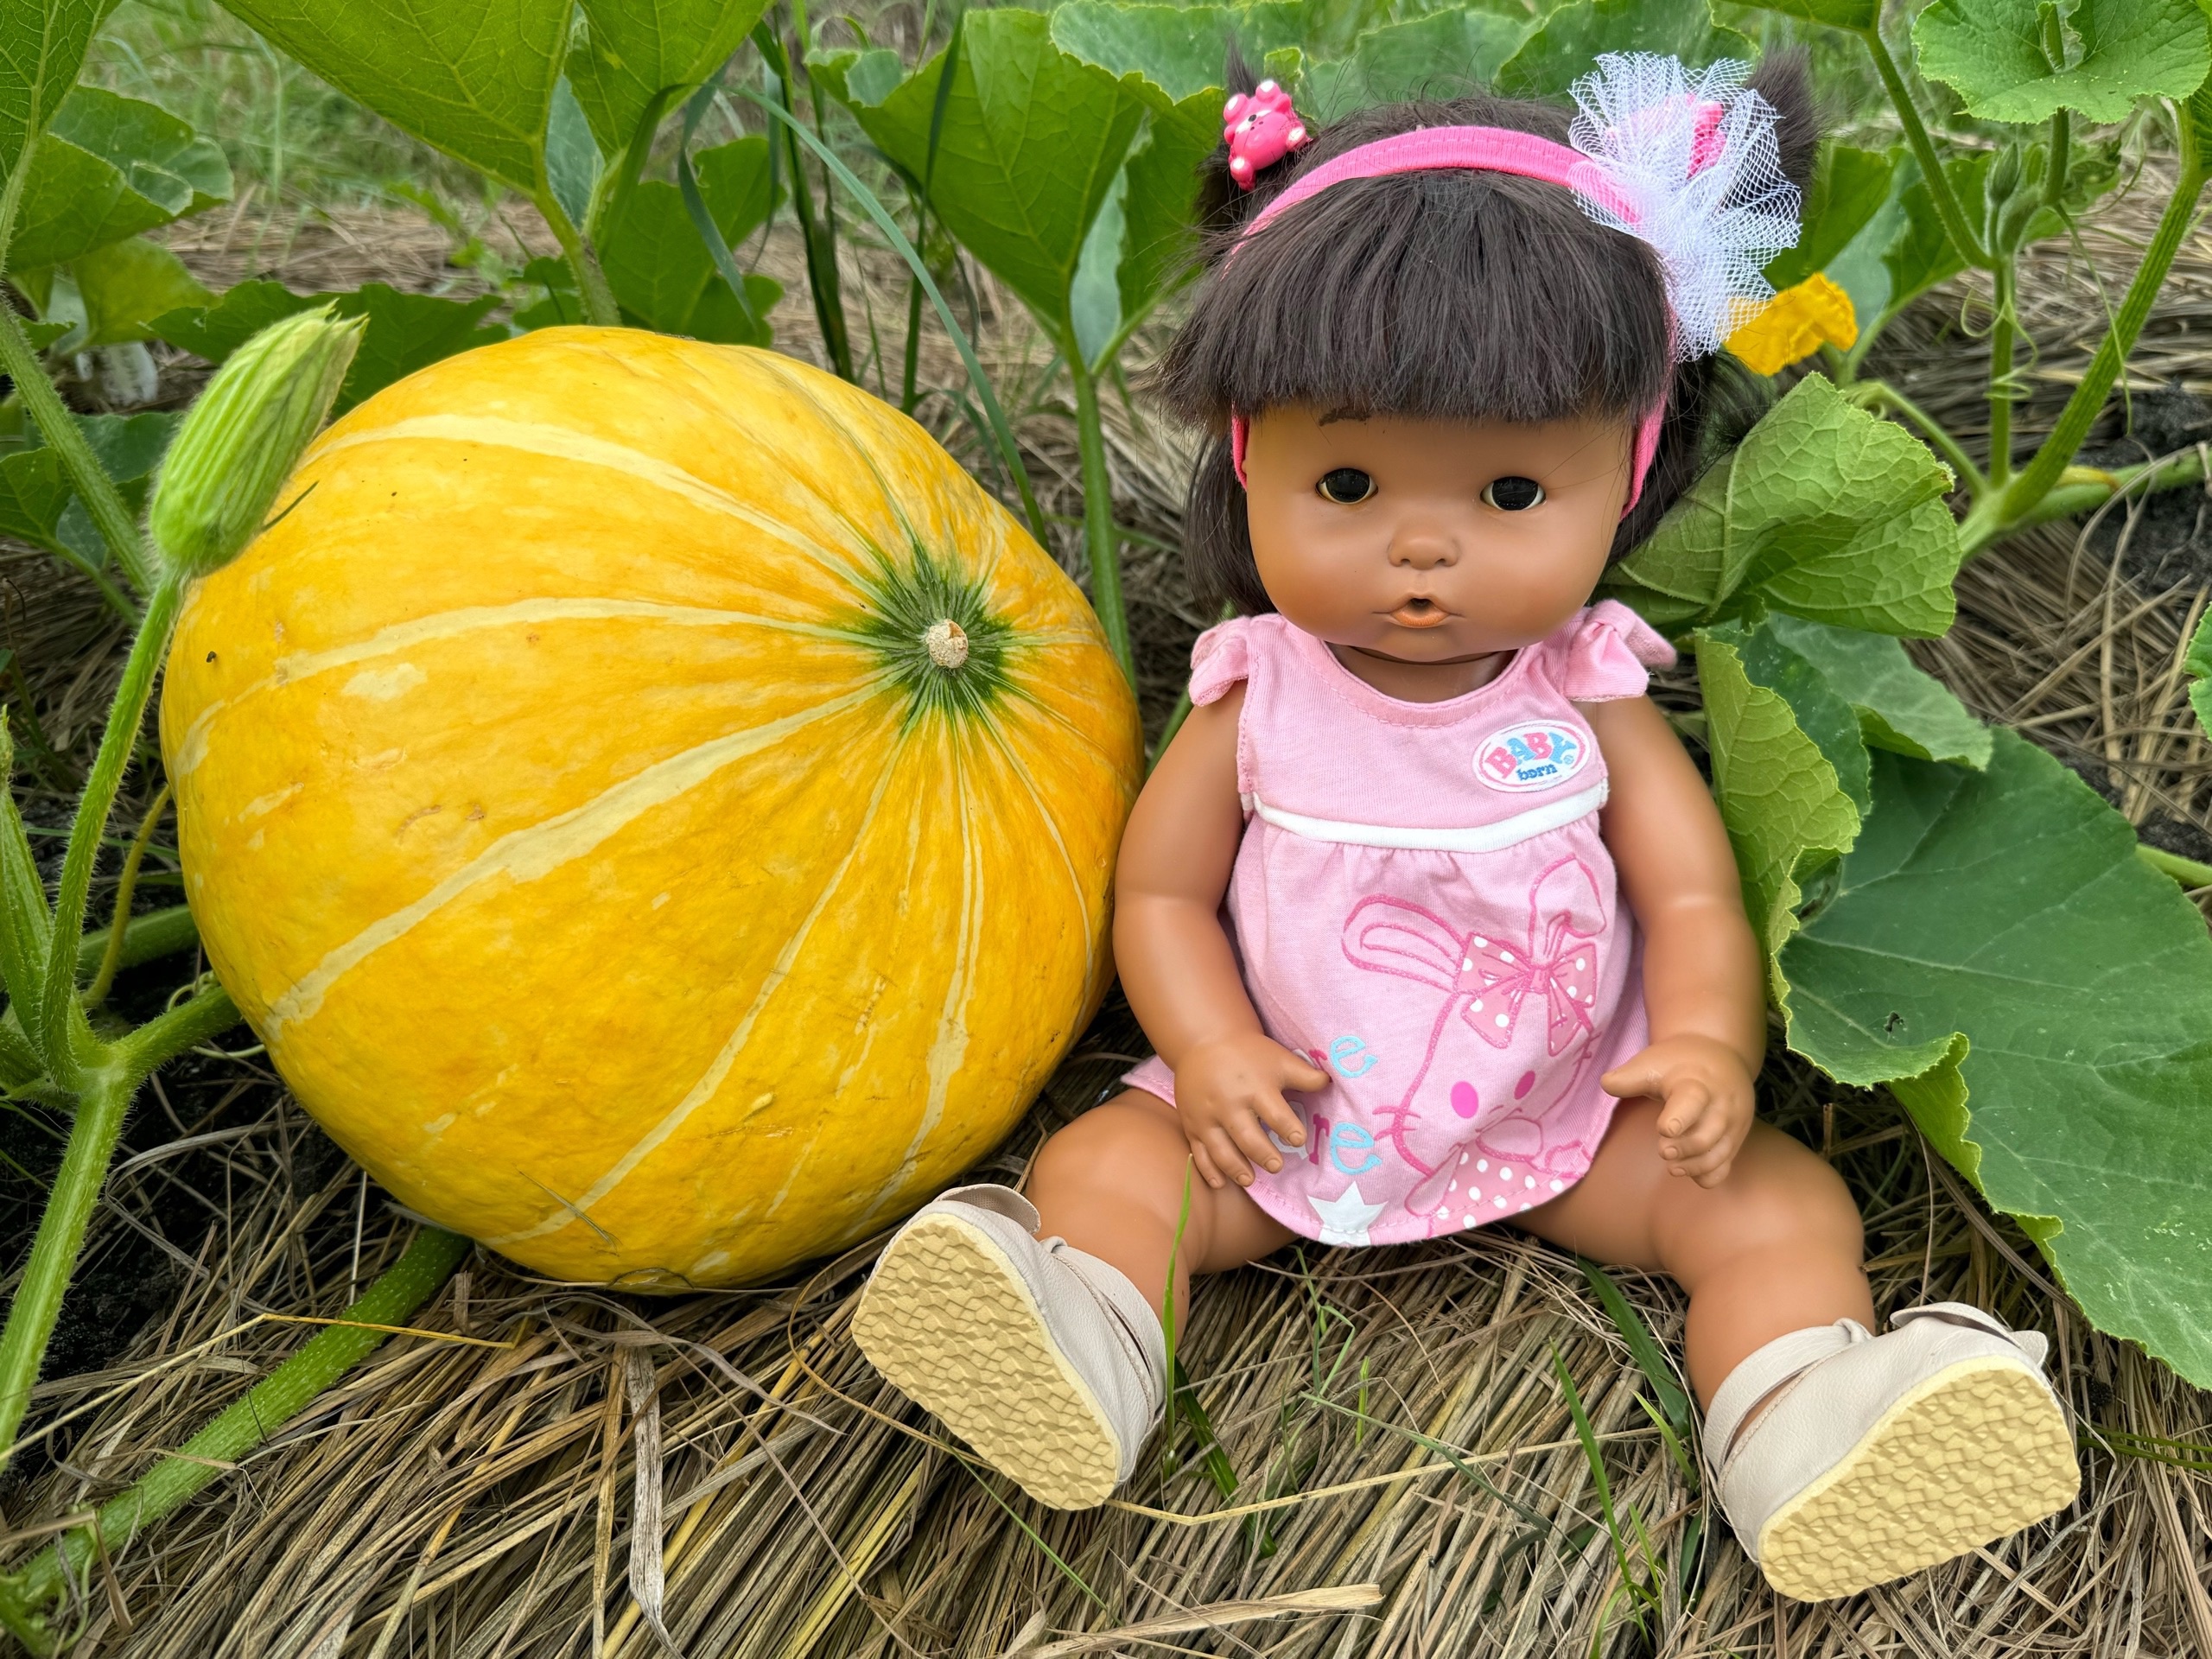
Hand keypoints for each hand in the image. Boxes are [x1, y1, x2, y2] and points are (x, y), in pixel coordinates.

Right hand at [1170, 1032, 1327, 1188]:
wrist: (1204, 1041)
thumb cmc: (1249, 1054)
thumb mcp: (1279, 1059)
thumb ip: (1305, 1075)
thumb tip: (1331, 1084)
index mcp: (1254, 1088)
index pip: (1276, 1115)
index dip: (1290, 1130)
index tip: (1298, 1140)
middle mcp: (1228, 1104)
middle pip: (1247, 1137)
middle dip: (1264, 1155)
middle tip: (1277, 1166)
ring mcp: (1207, 1116)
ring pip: (1221, 1150)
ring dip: (1236, 1168)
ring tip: (1250, 1179)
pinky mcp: (1192, 1124)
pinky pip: (1199, 1152)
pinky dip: (1208, 1170)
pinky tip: (1221, 1183)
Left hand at [1601, 1035, 1756, 1187]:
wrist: (1721, 1058)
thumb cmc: (1679, 1065)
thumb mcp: (1654, 1063)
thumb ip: (1630, 1077)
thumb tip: (1606, 1084)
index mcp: (1697, 1084)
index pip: (1692, 1102)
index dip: (1679, 1118)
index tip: (1664, 1129)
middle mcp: (1720, 1107)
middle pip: (1706, 1136)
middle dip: (1684, 1148)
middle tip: (1663, 1151)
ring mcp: (1731, 1126)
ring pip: (1717, 1155)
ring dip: (1693, 1165)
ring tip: (1673, 1166)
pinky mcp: (1734, 1140)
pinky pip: (1725, 1166)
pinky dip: (1708, 1174)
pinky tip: (1689, 1170)